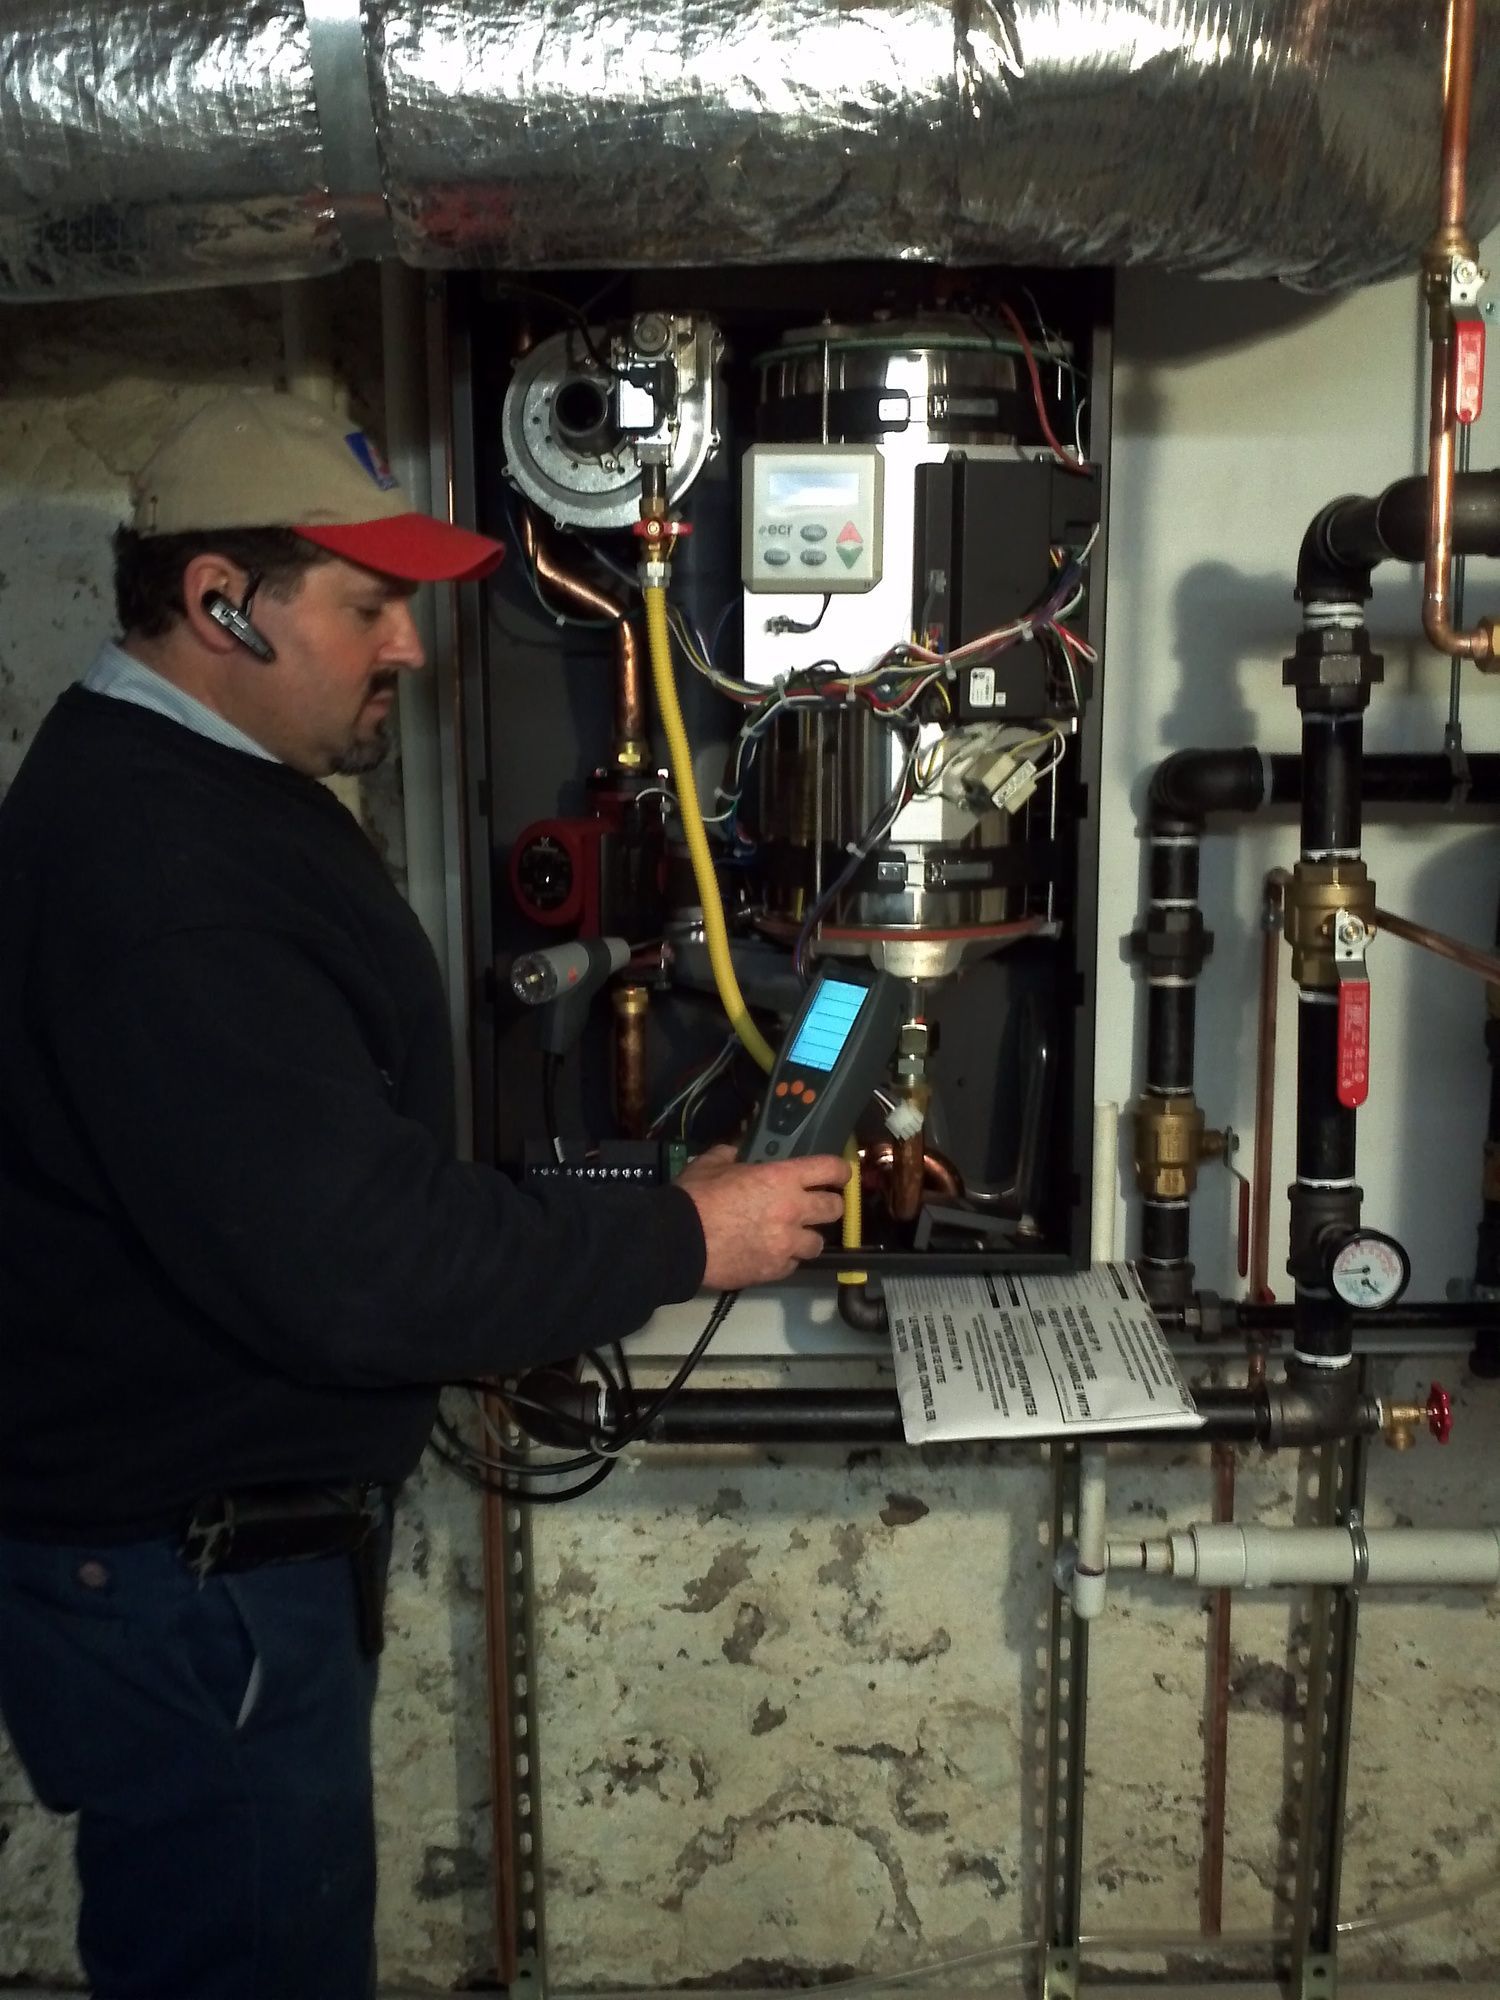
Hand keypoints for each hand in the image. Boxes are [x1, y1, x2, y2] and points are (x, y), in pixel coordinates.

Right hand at [676, 1145, 850, 1289]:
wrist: (678, 1242)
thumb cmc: (695, 1198)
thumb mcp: (711, 1164)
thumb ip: (730, 1155)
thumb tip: (735, 1152)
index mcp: (781, 1178)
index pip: (830, 1169)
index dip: (841, 1171)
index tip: (841, 1174)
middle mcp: (793, 1210)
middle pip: (835, 1208)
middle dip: (830, 1205)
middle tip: (817, 1205)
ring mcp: (786, 1244)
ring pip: (818, 1243)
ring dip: (807, 1237)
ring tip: (791, 1236)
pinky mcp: (775, 1270)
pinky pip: (792, 1265)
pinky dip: (785, 1259)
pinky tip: (769, 1253)